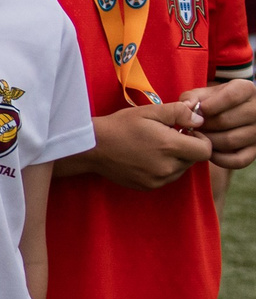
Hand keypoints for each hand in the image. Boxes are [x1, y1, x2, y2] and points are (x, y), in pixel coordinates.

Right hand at [82, 99, 211, 189]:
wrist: (92, 147)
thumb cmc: (120, 126)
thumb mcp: (149, 111)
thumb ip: (179, 113)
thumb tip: (199, 119)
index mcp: (170, 146)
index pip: (205, 150)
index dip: (201, 140)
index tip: (186, 132)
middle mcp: (167, 167)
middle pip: (193, 160)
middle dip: (186, 148)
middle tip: (166, 137)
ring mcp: (158, 180)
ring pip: (180, 170)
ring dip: (175, 159)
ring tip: (154, 148)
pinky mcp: (148, 187)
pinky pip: (166, 178)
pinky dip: (162, 168)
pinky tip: (145, 158)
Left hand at [185, 80, 255, 169]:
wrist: (226, 114)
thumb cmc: (211, 102)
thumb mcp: (202, 94)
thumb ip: (192, 98)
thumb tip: (187, 106)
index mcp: (246, 89)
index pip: (231, 96)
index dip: (210, 105)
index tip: (198, 111)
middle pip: (225, 121)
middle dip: (203, 125)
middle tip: (191, 127)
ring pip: (230, 141)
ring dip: (207, 141)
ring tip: (196, 137)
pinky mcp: (255, 151)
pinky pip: (238, 161)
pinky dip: (218, 159)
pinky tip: (207, 151)